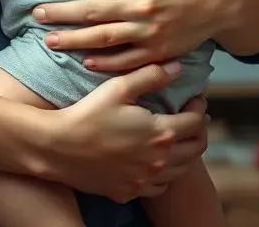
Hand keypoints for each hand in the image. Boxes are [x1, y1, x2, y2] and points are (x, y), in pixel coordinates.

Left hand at [32, 0, 235, 71]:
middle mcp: (140, 4)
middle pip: (90, 9)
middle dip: (60, 11)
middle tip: (36, 12)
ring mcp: (148, 31)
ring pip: (102, 38)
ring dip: (72, 40)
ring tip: (48, 40)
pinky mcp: (157, 52)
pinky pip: (126, 60)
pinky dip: (104, 62)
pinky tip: (84, 61)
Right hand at [36, 63, 207, 201]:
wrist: (59, 147)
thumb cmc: (88, 113)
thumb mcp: (119, 87)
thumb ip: (151, 76)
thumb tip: (176, 68)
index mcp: (160, 133)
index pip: (196, 122)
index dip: (200, 107)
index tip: (196, 97)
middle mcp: (158, 161)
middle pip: (195, 149)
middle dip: (199, 130)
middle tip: (192, 116)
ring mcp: (145, 180)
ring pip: (181, 171)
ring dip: (185, 153)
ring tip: (178, 137)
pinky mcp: (130, 191)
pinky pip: (159, 186)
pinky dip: (165, 173)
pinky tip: (156, 160)